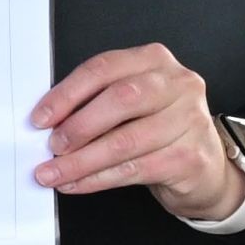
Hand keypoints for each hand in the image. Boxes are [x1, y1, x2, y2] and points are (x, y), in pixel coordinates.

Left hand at [30, 44, 242, 219]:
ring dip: (81, 161)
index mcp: (154, 61)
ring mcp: (190, 120)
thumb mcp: (131, 103)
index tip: (41, 117)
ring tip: (54, 172)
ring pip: (125, 142)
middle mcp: (178, 85)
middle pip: (120, 100)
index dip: (66, 94)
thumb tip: (48, 122)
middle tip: (51, 146)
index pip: (103, 69)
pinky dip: (98, 179)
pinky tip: (77, 183)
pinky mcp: (190, 157)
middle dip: (78, 126)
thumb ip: (95, 102)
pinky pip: (133, 169)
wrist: (203, 167)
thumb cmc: (158, 127)